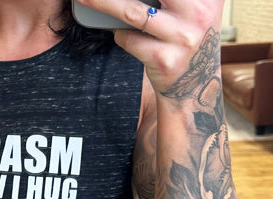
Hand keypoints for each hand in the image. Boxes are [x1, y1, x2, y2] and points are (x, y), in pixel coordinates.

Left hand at [77, 0, 224, 95]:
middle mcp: (200, 10)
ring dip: (103, 3)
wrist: (194, 86)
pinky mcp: (163, 59)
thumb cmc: (184, 38)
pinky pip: (128, 39)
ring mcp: (182, 36)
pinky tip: (125, 36)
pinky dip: (120, 36)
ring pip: (132, 11)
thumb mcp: (190, 8)